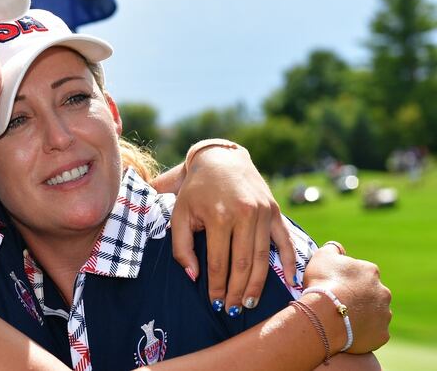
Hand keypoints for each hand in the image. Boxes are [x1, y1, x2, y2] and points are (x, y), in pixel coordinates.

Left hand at [169, 144, 296, 312]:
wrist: (220, 160)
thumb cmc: (195, 191)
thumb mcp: (179, 214)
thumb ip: (181, 247)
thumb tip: (193, 277)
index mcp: (218, 216)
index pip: (219, 262)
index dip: (217, 286)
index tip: (214, 303)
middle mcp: (244, 214)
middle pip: (244, 264)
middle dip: (238, 291)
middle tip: (233, 311)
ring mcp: (263, 212)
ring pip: (263, 257)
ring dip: (258, 284)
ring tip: (251, 303)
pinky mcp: (275, 210)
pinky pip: (285, 240)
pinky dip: (289, 261)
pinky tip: (290, 281)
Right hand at [304, 243, 391, 352]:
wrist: (325, 315)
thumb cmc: (323, 283)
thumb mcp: (322, 256)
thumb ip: (333, 249)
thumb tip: (339, 248)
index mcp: (370, 271)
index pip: (362, 273)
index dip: (347, 280)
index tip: (335, 286)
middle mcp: (383, 292)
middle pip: (371, 294)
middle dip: (358, 297)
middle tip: (338, 303)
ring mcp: (384, 314)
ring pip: (374, 314)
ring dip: (362, 315)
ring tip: (342, 319)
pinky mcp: (381, 334)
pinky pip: (373, 332)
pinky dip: (363, 332)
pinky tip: (348, 332)